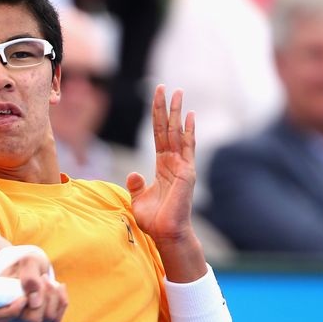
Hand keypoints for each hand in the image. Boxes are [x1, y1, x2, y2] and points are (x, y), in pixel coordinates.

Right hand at [0, 254, 67, 321]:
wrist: (28, 269)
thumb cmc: (22, 265)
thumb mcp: (26, 263)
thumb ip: (29, 277)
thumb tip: (35, 302)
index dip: (12, 310)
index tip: (23, 297)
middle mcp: (10, 321)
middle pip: (32, 319)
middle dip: (43, 296)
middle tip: (43, 277)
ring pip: (48, 318)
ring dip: (53, 296)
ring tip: (48, 279)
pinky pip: (57, 319)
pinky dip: (61, 301)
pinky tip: (58, 287)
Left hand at [126, 85, 195, 245]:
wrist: (165, 234)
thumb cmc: (154, 220)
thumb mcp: (138, 199)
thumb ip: (136, 185)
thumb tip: (133, 174)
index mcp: (162, 166)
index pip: (158, 135)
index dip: (156, 116)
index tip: (156, 97)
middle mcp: (174, 162)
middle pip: (168, 129)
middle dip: (165, 107)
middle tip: (164, 87)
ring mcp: (182, 166)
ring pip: (177, 133)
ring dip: (177, 113)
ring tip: (177, 92)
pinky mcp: (186, 173)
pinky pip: (187, 148)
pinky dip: (188, 132)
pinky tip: (189, 116)